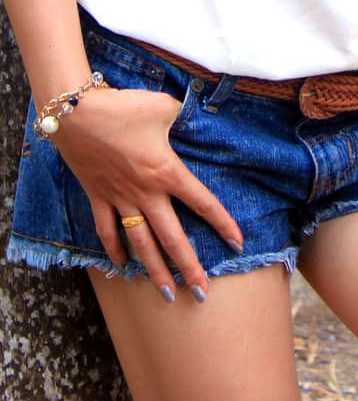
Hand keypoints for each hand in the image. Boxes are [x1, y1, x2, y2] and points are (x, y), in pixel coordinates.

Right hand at [51, 85, 243, 303]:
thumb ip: (182, 116)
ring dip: (153, 270)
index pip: (202, 202)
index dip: (222, 224)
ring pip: (140, 243)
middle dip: (188, 267)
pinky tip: (121, 265)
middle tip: (201, 293)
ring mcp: (119, 198)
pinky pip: (106, 229)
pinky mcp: (97, 196)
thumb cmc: (123, 108)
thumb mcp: (164, 107)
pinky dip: (114, 249)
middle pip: (171, 237)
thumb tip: (192, 115)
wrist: (76, 115)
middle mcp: (145, 192)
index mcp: (166, 172)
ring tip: (166, 294)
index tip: (237, 243)